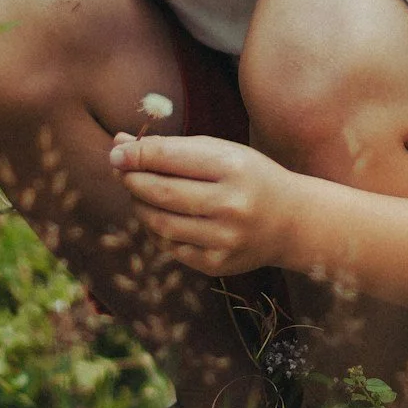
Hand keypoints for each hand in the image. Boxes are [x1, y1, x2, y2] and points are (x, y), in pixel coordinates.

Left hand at [109, 131, 298, 277]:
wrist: (292, 222)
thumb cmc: (249, 177)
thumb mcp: (221, 152)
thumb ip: (172, 148)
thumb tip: (119, 143)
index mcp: (233, 167)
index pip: (169, 158)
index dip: (136, 155)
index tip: (115, 153)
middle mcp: (230, 204)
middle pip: (161, 193)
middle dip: (132, 181)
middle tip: (121, 172)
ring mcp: (224, 239)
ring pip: (160, 224)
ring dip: (140, 207)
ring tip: (139, 194)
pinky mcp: (217, 264)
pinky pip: (171, 247)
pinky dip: (157, 231)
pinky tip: (160, 217)